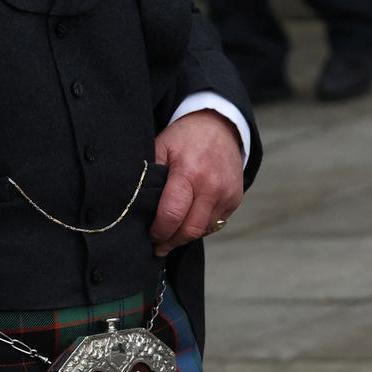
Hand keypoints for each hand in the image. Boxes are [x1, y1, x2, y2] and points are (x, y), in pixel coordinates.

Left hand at [149, 110, 243, 255]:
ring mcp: (226, 194)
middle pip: (190, 230)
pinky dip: (200, 226)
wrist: (221, 126)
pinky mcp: (235, 199)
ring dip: (185, 235)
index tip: (150, 236)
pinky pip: (215, 223)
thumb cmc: (185, 137)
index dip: (159, 231)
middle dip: (172, 242)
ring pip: (203, 230)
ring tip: (171, 233)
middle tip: (158, 246)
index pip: (172, 214)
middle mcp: (211, 186)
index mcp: (189, 172)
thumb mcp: (162, 146)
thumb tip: (135, 204)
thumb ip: (149, 174)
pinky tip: (188, 220)